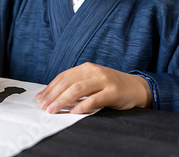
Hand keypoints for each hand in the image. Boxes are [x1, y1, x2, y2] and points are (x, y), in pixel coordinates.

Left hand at [36, 62, 151, 113]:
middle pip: (68, 82)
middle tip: (44, 106)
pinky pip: (95, 99)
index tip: (40, 98)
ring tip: (54, 109)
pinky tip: (73, 111)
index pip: (63, 76)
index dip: (50, 88)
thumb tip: (53, 97)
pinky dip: (82, 105)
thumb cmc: (111, 86)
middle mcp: (94, 71)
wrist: (137, 87)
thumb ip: (77, 85)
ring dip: (63, 100)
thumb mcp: (93, 81)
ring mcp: (104, 80)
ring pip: (78, 89)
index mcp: (86, 68)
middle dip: (53, 95)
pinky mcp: (113, 91)